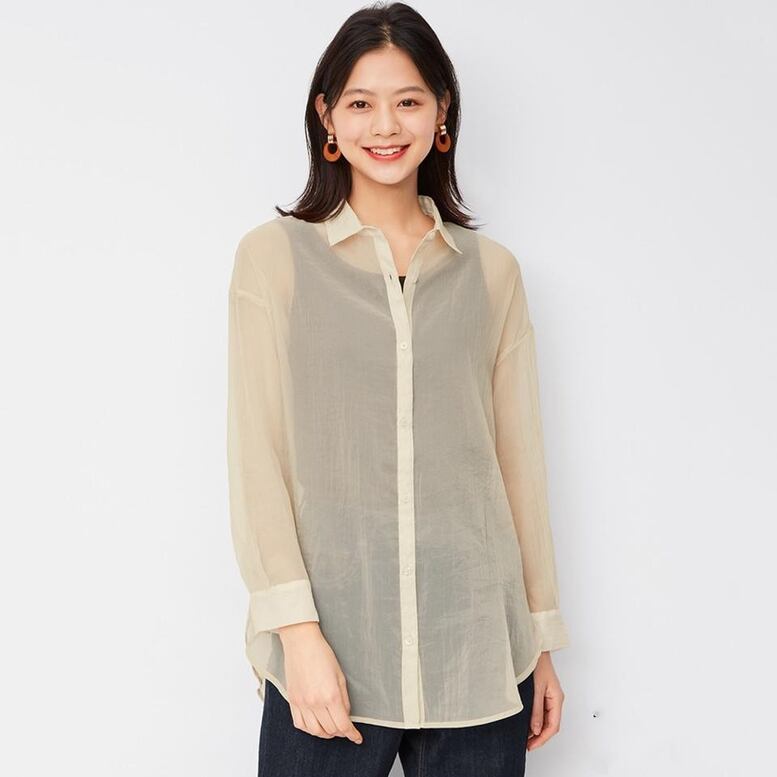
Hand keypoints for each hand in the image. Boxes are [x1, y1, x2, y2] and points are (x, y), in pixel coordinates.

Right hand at [277, 621, 362, 744]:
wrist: (301, 642)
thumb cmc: (322, 654)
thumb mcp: (340, 675)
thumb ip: (344, 699)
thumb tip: (345, 715)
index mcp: (331, 695)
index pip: (343, 725)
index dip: (352, 734)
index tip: (357, 737)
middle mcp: (315, 702)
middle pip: (330, 730)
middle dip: (341, 732)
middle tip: (345, 728)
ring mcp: (302, 703)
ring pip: (315, 731)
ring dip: (326, 733)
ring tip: (332, 728)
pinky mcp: (292, 701)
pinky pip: (300, 724)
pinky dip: (309, 729)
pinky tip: (316, 724)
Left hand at [527, 651, 564, 750]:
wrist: (532, 648)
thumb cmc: (536, 663)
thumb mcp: (535, 689)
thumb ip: (536, 710)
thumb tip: (536, 729)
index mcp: (557, 698)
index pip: (553, 725)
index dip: (542, 738)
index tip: (532, 746)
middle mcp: (555, 698)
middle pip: (551, 724)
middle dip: (540, 736)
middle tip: (527, 745)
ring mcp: (550, 696)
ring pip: (547, 719)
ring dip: (537, 729)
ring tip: (525, 737)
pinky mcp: (543, 692)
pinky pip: (542, 711)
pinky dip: (536, 720)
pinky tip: (527, 723)